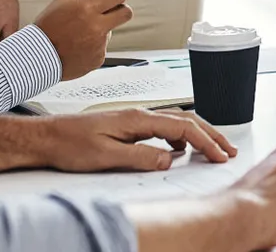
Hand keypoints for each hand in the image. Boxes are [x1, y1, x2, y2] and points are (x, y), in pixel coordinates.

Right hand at [32, 0, 135, 78]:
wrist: (37, 57)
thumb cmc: (48, 26)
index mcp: (87, 9)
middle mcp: (96, 27)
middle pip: (126, 13)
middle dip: (122, 8)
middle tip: (111, 9)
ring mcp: (99, 45)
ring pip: (110, 31)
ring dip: (101, 29)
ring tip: (78, 33)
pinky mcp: (98, 59)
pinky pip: (102, 47)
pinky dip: (93, 45)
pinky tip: (77, 46)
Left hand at [37, 109, 235, 172]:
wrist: (47, 138)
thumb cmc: (70, 146)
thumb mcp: (105, 156)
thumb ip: (139, 157)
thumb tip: (170, 160)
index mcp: (138, 119)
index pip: (182, 127)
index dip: (205, 142)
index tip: (219, 156)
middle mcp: (140, 115)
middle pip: (186, 119)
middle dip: (211, 134)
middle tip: (228, 150)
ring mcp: (135, 120)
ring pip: (176, 122)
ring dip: (198, 135)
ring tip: (212, 149)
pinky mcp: (128, 127)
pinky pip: (163, 128)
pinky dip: (180, 137)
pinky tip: (180, 150)